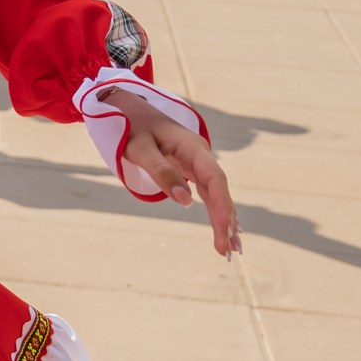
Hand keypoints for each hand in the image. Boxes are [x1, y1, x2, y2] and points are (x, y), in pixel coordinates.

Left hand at [113, 91, 239, 256]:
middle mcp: (200, 155)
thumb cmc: (130, 128)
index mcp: (191, 147)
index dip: (223, 205)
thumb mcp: (139, 148)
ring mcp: (198, 163)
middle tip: (229, 251)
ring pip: (216, 194)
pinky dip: (216, 212)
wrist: (128, 109)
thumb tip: (185, 201)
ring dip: (224, 220)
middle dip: (225, 220)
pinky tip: (226, 230)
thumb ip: (161, 172)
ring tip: (232, 250)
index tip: (226, 229)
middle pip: (219, 190)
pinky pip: (208, 193)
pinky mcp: (191, 170)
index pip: (214, 178)